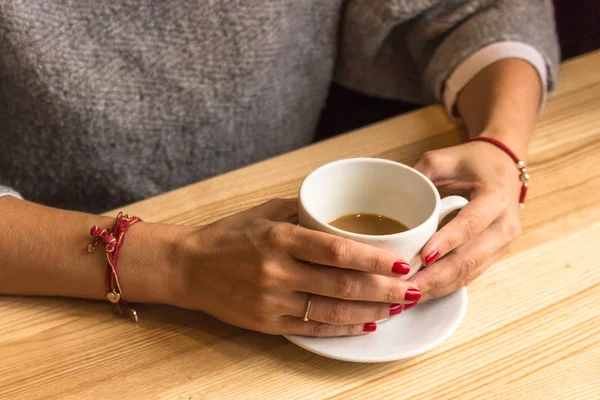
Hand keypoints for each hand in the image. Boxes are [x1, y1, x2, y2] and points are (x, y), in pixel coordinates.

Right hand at [174, 199, 419, 335]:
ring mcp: (271, 301)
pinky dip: (344, 328)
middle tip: (411, 289)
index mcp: (278, 238)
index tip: (400, 261)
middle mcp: (277, 271)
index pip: (336, 251)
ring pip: (332, 311)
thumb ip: (304, 212)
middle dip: (384, 289)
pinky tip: (367, 324)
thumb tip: (343, 215)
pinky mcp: (267, 323)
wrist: (188, 268)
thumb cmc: (228, 235)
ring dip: (371, 311)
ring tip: (397, 307)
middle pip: (342, 284)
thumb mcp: (264, 212)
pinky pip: (314, 329)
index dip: (373, 259)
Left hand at [410, 140, 522, 301]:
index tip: (424, 255)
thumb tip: (387, 195)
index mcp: (496, 196)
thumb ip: (419, 174)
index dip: (448, 241)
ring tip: (407, 297)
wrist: (502, 166)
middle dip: (436, 277)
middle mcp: (505, 225)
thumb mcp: (443, 158)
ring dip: (438, 288)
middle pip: (470, 258)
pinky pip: (469, 276)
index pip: (472, 224)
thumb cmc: (471, 161)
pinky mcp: (494, 256)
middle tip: (405, 287)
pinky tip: (420, 293)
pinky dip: (444, 287)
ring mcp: (502, 244)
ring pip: (469, 273)